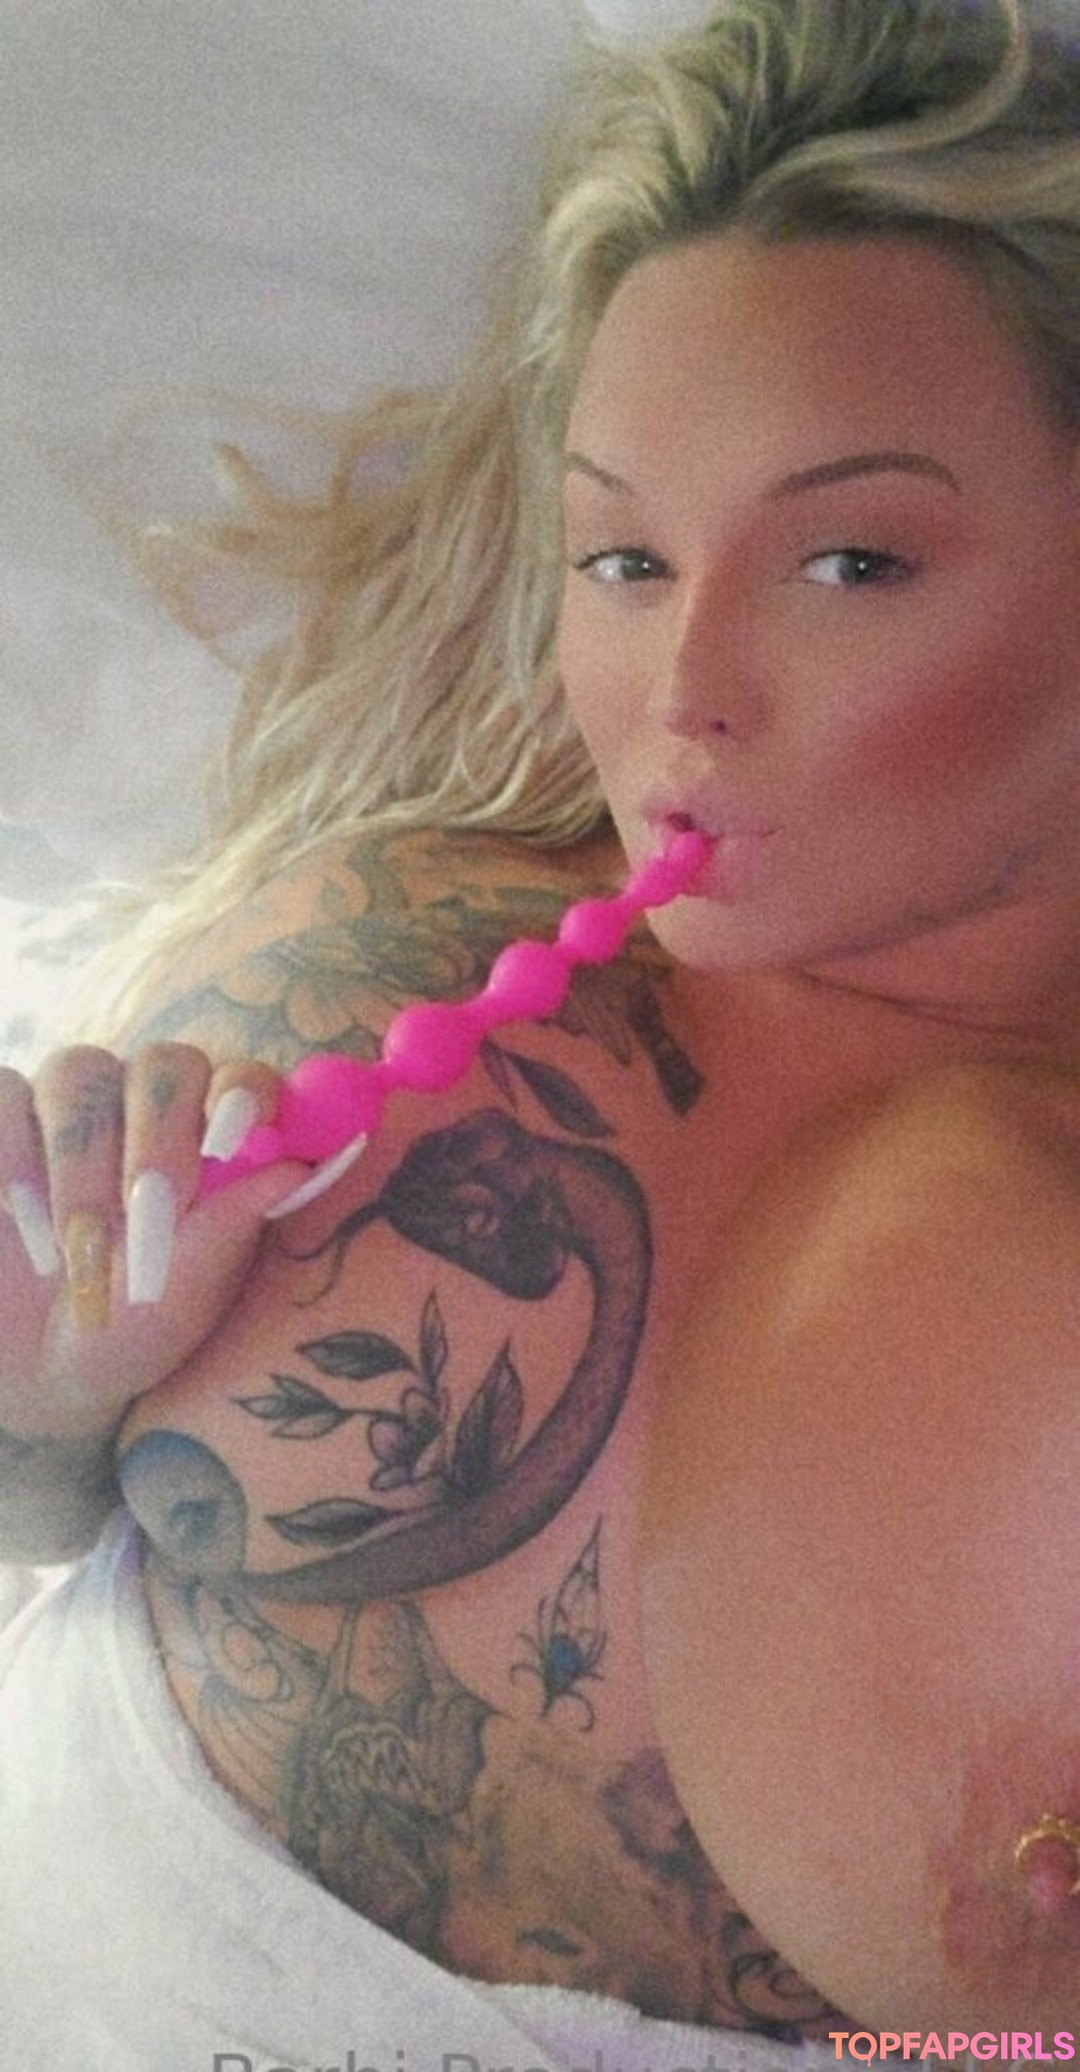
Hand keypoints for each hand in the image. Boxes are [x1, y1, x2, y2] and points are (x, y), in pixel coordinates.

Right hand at [0, 1044, 307, 1442]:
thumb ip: (233, 1223)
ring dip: (79, 1161)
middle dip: (155, 1138)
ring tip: (75, 1251)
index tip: (229, 1141)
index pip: (239, 1080)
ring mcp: (67, 1109)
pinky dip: (11, 1158)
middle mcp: (143, 1106)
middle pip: (160, 1066)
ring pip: (77, 1073)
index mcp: (211, 1136)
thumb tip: (297, 1164)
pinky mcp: (0, 1123)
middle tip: (147, 1210)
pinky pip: (3, 1093)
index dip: (239, 1094)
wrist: (38, 1371)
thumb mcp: (188, 1291)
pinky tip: (20, 1225)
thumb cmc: (132, 1327)